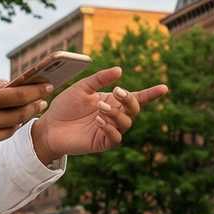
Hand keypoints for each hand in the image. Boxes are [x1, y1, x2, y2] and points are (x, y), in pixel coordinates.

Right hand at [0, 73, 50, 161]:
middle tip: (42, 99)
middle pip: (19, 115)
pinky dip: (0, 130)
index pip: (17, 96)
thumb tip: (6, 83)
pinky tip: (0, 123)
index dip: (35, 90)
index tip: (47, 85)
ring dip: (20, 119)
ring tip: (25, 110)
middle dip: (34, 105)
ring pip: (10, 130)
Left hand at [33, 66, 166, 159]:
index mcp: (113, 101)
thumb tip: (120, 70)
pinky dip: (110, 128)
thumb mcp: (82, 88)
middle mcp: (114, 115)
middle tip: (117, 91)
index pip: (136, 97)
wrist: (49, 125)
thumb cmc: (65, 106)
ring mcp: (109, 130)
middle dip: (130, 100)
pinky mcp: (102, 143)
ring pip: (126, 123)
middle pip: (135, 109)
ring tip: (99, 108)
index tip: (164, 88)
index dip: (151, 94)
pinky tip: (98, 121)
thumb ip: (100, 79)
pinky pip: (116, 138)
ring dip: (116, 113)